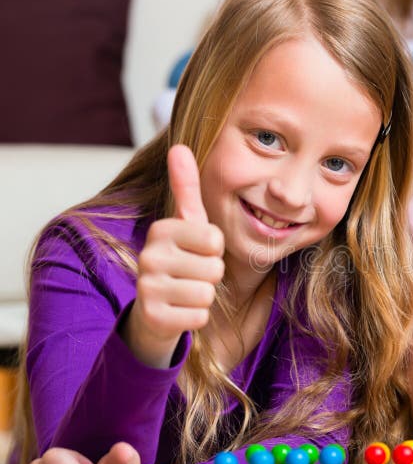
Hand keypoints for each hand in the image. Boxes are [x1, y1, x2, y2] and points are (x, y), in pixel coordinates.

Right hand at [124, 144, 224, 367]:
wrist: (155, 310)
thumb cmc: (181, 262)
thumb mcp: (187, 224)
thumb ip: (186, 188)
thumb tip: (179, 145)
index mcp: (162, 229)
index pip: (215, 240)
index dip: (214, 251)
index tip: (197, 253)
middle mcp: (149, 255)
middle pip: (214, 268)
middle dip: (211, 276)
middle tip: (191, 276)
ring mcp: (147, 287)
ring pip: (207, 293)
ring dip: (204, 297)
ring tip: (185, 292)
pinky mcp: (152, 316)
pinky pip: (200, 316)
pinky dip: (196, 317)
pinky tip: (180, 311)